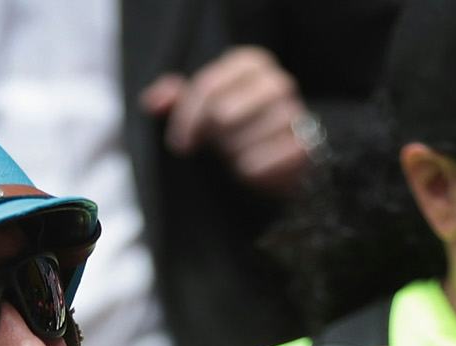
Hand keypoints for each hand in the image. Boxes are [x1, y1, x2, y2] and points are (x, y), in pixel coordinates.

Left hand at [140, 47, 314, 196]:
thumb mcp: (205, 107)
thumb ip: (177, 99)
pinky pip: (257, 165)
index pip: (207, 87)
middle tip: (214, 148)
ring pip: (239, 141)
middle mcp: (277, 83)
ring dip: (230, 156)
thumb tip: (153, 102)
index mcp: (251, 63)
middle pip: (221, 113)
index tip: (180, 143)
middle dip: (210, 138)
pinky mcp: (302, 147)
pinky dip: (247, 172)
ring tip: (236, 155)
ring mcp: (294, 114)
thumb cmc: (239, 126)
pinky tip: (250, 169)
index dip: (186, 118)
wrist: (282, 158)